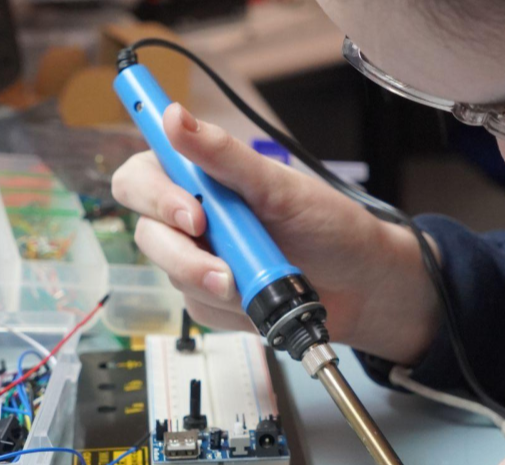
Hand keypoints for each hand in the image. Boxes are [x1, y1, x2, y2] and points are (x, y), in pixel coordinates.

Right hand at [111, 103, 439, 362]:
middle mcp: (193, 215)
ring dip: (211, 281)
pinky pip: (197, 306)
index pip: (142, 176)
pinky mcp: (209, 298)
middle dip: (182, 251)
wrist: (362, 285)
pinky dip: (228, 306)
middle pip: (147, 230)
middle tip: (221, 260)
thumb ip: (223, 156)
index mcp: (202, 177)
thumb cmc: (328, 225)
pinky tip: (255, 297)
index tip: (190, 210)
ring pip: (169, 273)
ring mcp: (199, 258)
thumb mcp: (278, 186)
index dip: (152, 193)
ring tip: (252, 281)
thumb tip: (174, 117)